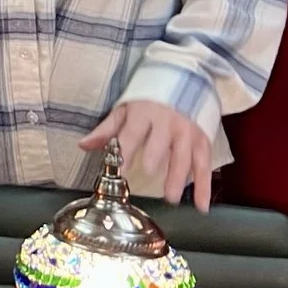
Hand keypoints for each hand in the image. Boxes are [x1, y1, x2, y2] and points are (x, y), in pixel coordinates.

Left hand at [84, 101, 214, 209]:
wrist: (184, 82)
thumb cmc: (149, 101)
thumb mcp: (126, 110)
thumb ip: (107, 130)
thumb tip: (83, 145)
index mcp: (144, 113)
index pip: (133, 133)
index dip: (127, 150)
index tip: (121, 169)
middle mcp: (168, 123)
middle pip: (162, 143)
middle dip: (156, 156)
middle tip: (149, 174)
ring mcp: (188, 132)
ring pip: (185, 157)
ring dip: (180, 178)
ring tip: (171, 198)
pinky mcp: (204, 141)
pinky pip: (205, 166)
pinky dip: (205, 187)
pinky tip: (201, 205)